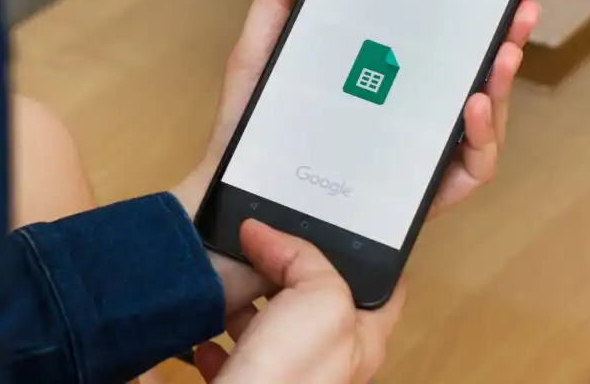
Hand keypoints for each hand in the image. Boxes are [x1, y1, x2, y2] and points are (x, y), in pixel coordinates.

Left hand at [172, 0, 540, 311]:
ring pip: (478, 125)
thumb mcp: (259, 54)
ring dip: (499, 88)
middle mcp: (402, 120)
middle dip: (501, 44)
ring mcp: (412, 159)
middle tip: (516, 14)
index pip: (435, 49)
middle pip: (468, 81)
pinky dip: (478, 141)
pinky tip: (470, 108)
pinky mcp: (412, 198)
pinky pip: (464, 175)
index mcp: (377, 84)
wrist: (231, 198)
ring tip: (498, 57)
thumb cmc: (248, 128)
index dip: (471, 19)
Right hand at [194, 220, 404, 383]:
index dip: (362, 249)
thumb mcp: (321, 299)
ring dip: (249, 302)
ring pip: (273, 326)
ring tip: (230, 283)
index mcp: (361, 339)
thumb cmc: (290, 377)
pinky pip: (236, 357)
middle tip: (263, 241)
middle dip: (288, 269)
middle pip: (315, 298)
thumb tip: (263, 234)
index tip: (332, 220)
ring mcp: (288, 377)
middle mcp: (330, 360)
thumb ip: (306, 259)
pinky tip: (208, 336)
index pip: (382, 285)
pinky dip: (219, 341)